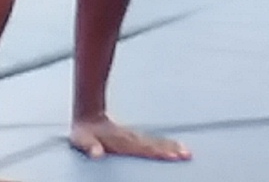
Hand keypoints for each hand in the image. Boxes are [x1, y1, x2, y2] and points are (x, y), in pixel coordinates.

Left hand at [64, 114, 188, 162]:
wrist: (87, 114)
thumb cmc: (84, 133)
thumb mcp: (82, 141)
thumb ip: (90, 147)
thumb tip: (96, 153)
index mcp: (120, 141)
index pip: (142, 148)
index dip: (157, 151)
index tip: (171, 154)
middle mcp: (130, 138)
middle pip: (154, 144)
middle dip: (170, 149)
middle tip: (186, 153)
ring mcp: (133, 136)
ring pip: (156, 141)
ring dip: (171, 145)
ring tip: (185, 150)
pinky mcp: (134, 136)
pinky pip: (153, 139)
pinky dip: (165, 142)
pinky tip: (174, 145)